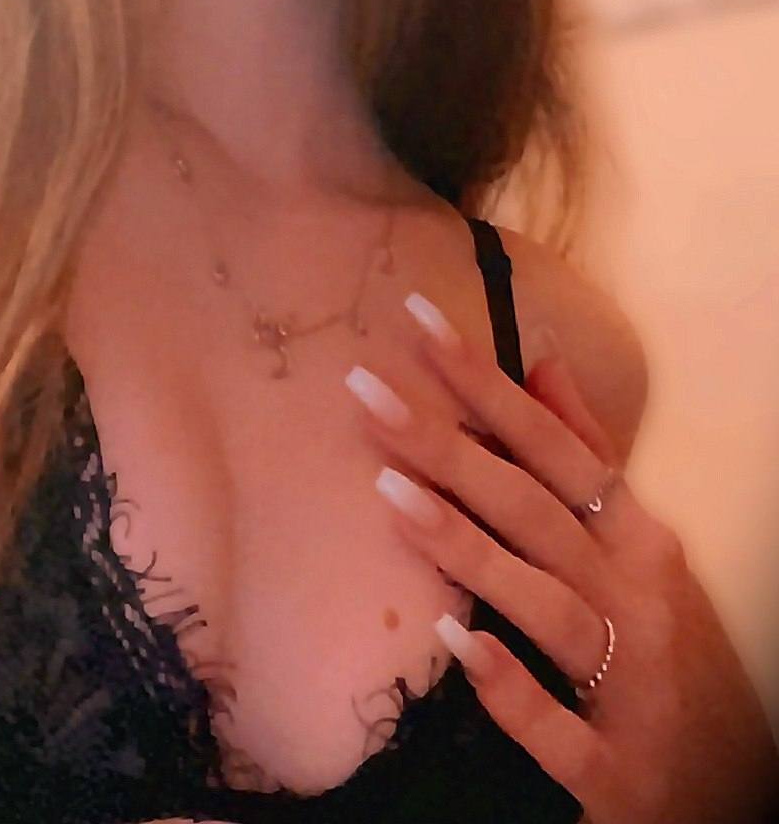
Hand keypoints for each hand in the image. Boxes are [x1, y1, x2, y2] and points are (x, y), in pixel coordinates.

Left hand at [344, 300, 778, 823]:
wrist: (734, 789)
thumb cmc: (669, 652)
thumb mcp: (640, 548)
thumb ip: (589, 456)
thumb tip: (542, 363)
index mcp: (638, 541)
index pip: (555, 446)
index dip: (487, 383)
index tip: (416, 321)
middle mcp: (637, 599)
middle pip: (535, 510)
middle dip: (450, 445)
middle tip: (364, 391)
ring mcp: (628, 685)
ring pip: (544, 604)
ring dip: (468, 548)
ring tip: (387, 493)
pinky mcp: (613, 771)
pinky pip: (556, 729)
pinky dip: (509, 688)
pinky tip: (454, 645)